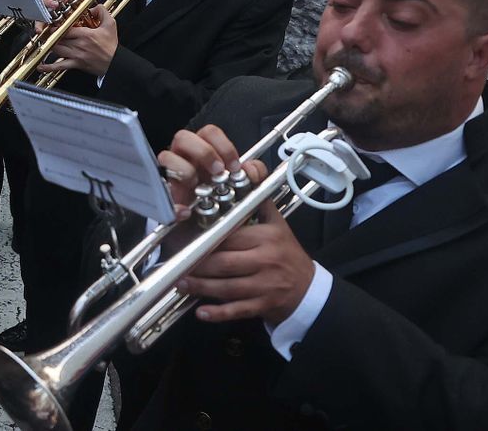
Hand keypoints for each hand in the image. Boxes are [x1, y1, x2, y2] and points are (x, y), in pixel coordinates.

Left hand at [37, 0, 117, 76]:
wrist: (116, 63)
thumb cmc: (112, 45)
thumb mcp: (111, 24)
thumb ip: (102, 12)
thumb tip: (95, 6)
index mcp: (85, 34)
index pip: (65, 28)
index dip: (57, 25)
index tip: (52, 22)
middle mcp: (78, 45)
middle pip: (58, 38)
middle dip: (51, 35)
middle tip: (44, 31)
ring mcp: (76, 55)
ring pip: (56, 50)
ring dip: (49, 46)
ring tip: (43, 42)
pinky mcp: (76, 64)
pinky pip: (60, 66)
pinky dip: (49, 67)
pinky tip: (40, 67)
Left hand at [177, 203, 314, 325]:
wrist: (310, 289)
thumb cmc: (288, 254)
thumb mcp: (278, 226)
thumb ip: (260, 204)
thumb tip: (247, 175)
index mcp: (266, 238)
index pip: (231, 237)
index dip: (206, 240)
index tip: (187, 241)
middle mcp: (266, 261)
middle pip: (225, 263)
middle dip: (198, 265)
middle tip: (176, 264)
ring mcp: (265, 286)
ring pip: (228, 287)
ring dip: (202, 287)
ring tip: (181, 284)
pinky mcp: (264, 306)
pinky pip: (239, 310)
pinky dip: (219, 313)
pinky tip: (202, 312)